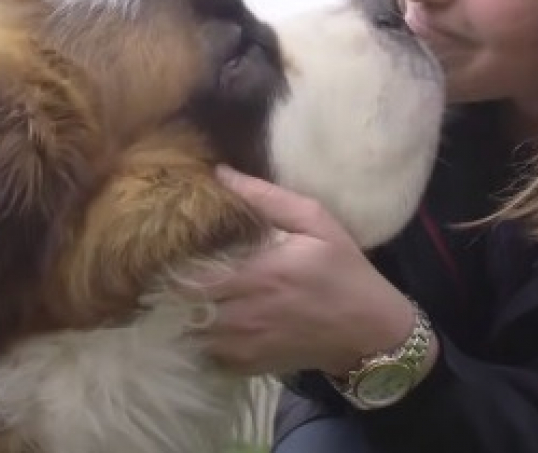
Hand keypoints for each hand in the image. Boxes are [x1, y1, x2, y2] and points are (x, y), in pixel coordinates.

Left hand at [178, 165, 416, 376]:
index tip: (167, 249)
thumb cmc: (344, 271)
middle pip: (183, 308)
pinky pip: (207, 357)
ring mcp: (246, 345)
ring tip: (183, 298)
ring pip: (190, 335)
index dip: (172, 266)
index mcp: (260, 274)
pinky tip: (206, 324)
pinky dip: (201, 342)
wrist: (371, 331)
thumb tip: (222, 172)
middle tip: (167, 273)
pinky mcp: (250, 366)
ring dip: (183, 318)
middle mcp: (246, 313)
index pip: (191, 277)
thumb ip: (268, 198)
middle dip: (171, 292)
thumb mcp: (318, 223)